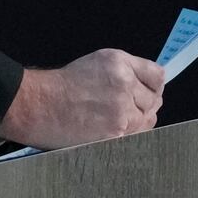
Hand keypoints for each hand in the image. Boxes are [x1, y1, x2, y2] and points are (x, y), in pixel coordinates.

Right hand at [0, 48, 164, 148]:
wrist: (40, 105)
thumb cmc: (62, 86)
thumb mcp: (97, 63)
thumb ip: (126, 70)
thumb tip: (149, 84)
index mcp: (119, 63)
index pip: (157, 75)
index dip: (154, 85)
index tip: (150, 90)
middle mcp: (124, 83)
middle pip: (155, 99)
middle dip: (145, 103)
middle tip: (129, 107)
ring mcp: (122, 110)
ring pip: (148, 119)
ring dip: (138, 120)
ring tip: (117, 119)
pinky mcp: (117, 132)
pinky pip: (138, 135)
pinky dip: (130, 133)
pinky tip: (113, 129)